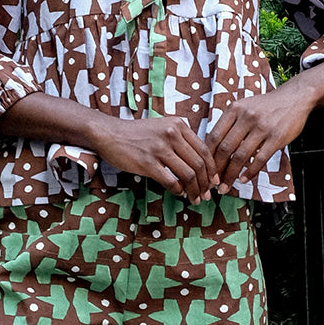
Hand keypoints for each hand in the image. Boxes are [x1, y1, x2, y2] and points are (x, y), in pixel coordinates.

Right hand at [91, 114, 218, 202]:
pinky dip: (178, 190)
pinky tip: (179, 194)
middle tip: (207, 195)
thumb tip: (198, 162)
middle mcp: (172, 134)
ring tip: (195, 199)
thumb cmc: (136, 134)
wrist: (109, 133)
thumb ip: (180, 139)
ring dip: (194, 190)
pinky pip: (171, 181)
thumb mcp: (162, 127)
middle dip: (206, 183)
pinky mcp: (147, 162)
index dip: (212, 169)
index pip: (204, 150)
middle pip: (198, 164)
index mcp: (178, 125)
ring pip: (188, 174)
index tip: (214, 181)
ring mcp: (159, 148)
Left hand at [207, 84, 311, 192]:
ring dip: (230, 175)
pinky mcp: (277, 137)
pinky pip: (260, 159)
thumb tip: (213, 148)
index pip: (214, 136)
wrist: (295, 98)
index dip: (207, 156)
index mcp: (234, 109)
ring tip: (225, 187)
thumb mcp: (244, 106)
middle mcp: (246, 117)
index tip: (205, 169)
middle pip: (224, 148)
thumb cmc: (266, 106)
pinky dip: (250, 172)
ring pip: (240, 156)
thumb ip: (230, 123)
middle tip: (213, 184)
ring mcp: (262, 127)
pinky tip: (243, 179)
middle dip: (216, 170)